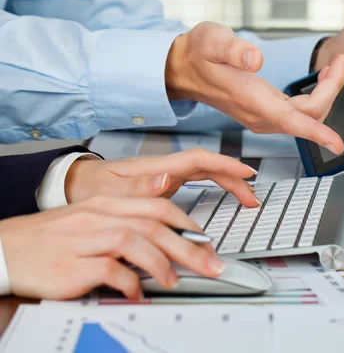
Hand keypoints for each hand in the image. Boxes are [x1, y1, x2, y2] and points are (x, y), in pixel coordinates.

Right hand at [0, 197, 223, 299]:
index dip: (186, 223)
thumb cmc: (51, 239)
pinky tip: (138, 292)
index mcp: (106, 204)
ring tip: (174, 280)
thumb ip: (127, 219)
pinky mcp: (72, 264)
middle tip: (210, 265)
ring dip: (162, 263)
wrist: (4, 249)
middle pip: (154, 225)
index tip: (205, 240)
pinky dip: (130, 282)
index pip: (156, 206)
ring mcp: (84, 239)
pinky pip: (110, 270)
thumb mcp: (91, 220)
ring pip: (135, 241)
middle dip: (189, 246)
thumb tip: (164, 227)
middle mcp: (98, 216)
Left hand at [65, 148, 259, 206]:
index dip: (225, 164)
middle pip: (208, 167)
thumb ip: (137, 187)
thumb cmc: (91, 188)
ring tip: (246, 199)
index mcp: (156, 167)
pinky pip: (198, 181)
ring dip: (228, 183)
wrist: (76, 184)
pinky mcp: (165, 184)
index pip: (198, 160)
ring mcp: (166, 175)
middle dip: (234, 178)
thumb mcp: (109, 192)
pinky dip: (216, 187)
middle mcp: (165, 168)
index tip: (246, 173)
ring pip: (206, 174)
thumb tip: (166, 180)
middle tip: (252, 197)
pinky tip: (223, 196)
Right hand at [166, 22, 343, 154]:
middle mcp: (260, 115)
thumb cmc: (199, 54)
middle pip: (309, 115)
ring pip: (307, 116)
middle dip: (332, 90)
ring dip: (327, 93)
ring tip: (335, 65)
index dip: (317, 132)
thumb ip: (234, 49)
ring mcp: (264, 117)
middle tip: (342, 61)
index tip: (337, 143)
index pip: (290, 120)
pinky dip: (318, 96)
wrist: (184, 70)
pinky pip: (301, 114)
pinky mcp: (267, 113)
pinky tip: (322, 79)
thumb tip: (256, 59)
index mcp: (250, 99)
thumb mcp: (212, 41)